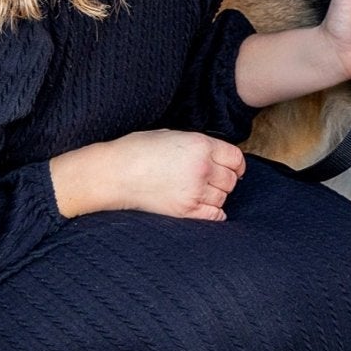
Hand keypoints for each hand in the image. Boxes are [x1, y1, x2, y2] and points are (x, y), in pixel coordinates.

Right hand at [50, 130, 245, 221]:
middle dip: (225, 180)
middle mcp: (202, 168)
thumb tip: (213, 155)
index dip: (235, 164)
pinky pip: (215, 215)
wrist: (114, 173)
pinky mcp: (185, 210)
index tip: (232, 168)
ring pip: (224, 197)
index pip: (235, 158)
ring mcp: (195, 191)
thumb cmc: (137, 150)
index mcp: (200, 145)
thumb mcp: (172, 134)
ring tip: (200, 191)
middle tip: (211, 180)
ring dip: (216, 195)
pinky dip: (214, 213)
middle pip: (231, 179)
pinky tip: (204, 207)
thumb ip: (197, 145)